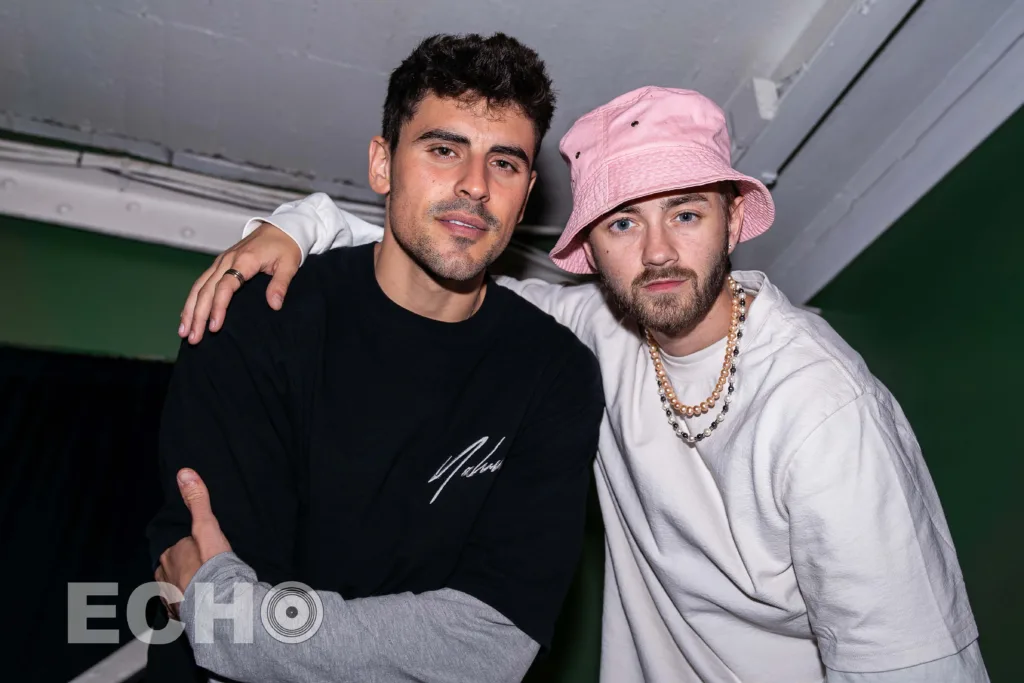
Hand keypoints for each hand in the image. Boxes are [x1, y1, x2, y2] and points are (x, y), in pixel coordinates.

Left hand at [155, 468, 233, 618]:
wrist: (220, 607)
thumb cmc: (214, 566)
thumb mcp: (208, 527)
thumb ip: (198, 502)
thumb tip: (184, 473)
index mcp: (170, 553)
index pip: (176, 546)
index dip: (189, 548)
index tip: (202, 552)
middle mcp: (164, 576)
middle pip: (172, 567)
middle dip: (184, 568)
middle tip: (204, 569)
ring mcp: (169, 597)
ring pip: (173, 587)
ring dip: (183, 587)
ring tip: (202, 588)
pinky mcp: (177, 616)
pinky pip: (178, 609)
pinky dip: (186, 606)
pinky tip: (198, 606)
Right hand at [180, 222, 300, 343]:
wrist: (281, 228)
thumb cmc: (286, 246)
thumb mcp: (289, 265)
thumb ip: (280, 284)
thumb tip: (275, 305)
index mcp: (244, 260)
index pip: (225, 286)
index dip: (218, 307)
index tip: (214, 326)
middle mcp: (227, 260)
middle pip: (206, 290)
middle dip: (197, 315)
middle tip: (193, 338)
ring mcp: (221, 261)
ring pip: (199, 287)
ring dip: (189, 310)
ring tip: (184, 332)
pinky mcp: (220, 263)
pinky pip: (202, 282)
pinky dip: (193, 300)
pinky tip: (187, 315)